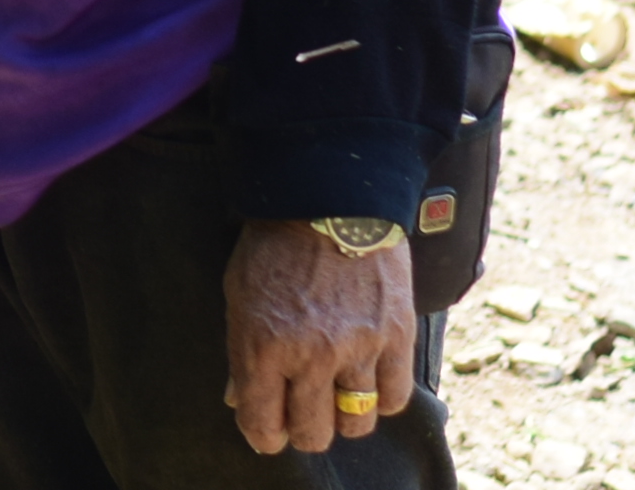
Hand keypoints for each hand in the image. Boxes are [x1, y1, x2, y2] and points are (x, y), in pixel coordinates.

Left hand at [222, 218, 415, 454]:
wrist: (328, 197)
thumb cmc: (273, 245)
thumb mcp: (239, 294)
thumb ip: (240, 351)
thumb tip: (238, 399)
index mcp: (262, 345)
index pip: (263, 424)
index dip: (264, 436)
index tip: (268, 430)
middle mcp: (311, 355)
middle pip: (314, 433)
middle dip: (304, 430)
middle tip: (303, 412)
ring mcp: (358, 348)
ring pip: (356, 423)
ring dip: (345, 416)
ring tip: (337, 395)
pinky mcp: (396, 337)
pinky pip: (395, 398)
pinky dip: (382, 398)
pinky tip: (369, 380)